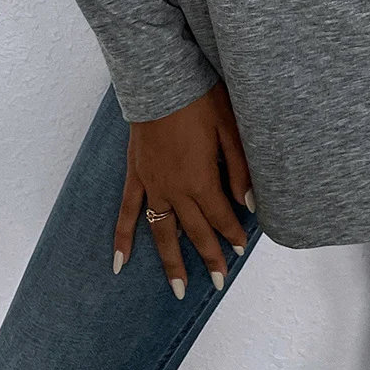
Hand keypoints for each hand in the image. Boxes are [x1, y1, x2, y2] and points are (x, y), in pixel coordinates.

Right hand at [112, 81, 253, 299]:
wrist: (161, 80)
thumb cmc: (199, 99)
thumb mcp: (229, 129)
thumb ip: (238, 169)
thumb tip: (248, 203)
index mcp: (200, 179)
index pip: (220, 217)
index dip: (232, 235)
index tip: (241, 250)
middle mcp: (174, 189)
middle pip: (194, 232)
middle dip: (209, 257)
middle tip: (219, 282)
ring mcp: (152, 184)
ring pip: (161, 232)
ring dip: (171, 262)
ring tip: (178, 290)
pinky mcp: (135, 175)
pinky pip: (127, 212)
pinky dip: (122, 238)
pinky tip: (120, 263)